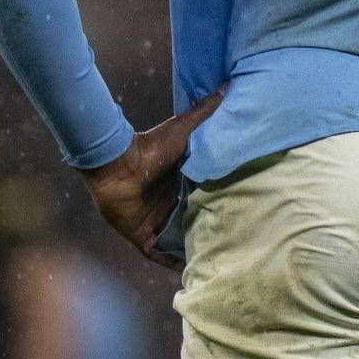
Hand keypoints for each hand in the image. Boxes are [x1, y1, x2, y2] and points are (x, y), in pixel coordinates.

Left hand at [81, 88, 223, 268]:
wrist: (116, 166)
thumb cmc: (150, 146)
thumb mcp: (183, 128)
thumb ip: (204, 110)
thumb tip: (227, 86)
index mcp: (181, 182)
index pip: (203, 197)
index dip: (220, 203)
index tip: (242, 208)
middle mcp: (170, 203)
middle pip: (193, 221)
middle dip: (209, 230)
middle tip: (235, 238)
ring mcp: (156, 221)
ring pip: (179, 240)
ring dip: (192, 249)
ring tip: (216, 259)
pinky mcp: (142, 236)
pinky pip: (158, 254)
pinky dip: (170, 263)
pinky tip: (186, 272)